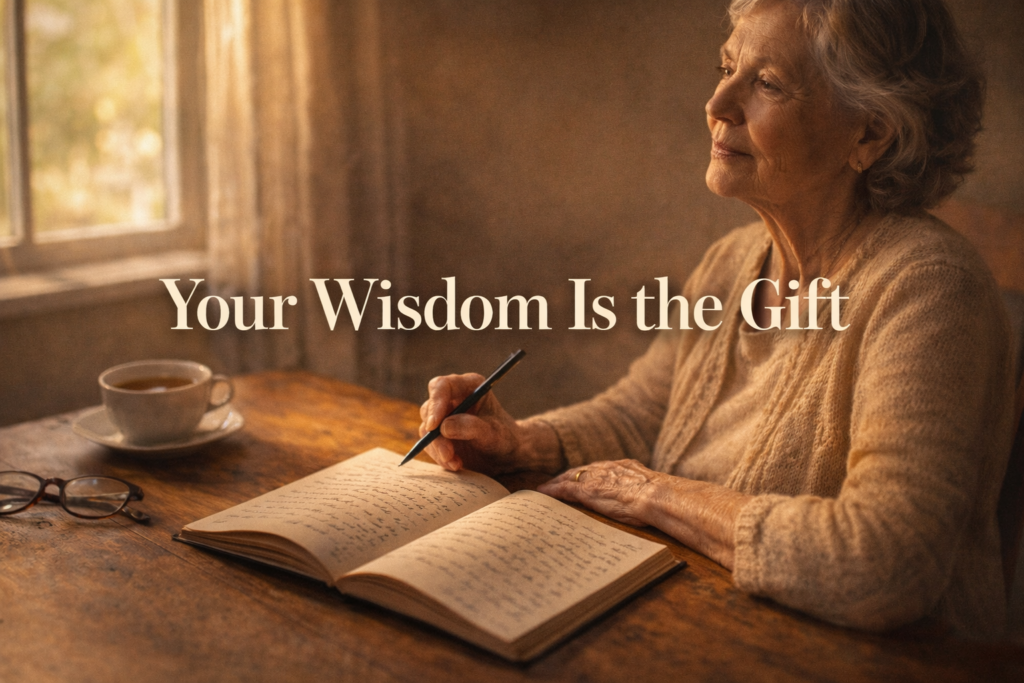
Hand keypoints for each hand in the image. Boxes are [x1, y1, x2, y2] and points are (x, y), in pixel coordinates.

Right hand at [418, 373, 522, 473]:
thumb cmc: (504, 437)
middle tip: (447, 453)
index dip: (435, 403)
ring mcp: (444, 416)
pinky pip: (429, 444)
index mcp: (468, 386)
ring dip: (438, 449)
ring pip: (426, 429)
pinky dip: (440, 456)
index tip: (434, 425)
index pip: (442, 386)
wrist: (506, 454)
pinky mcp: (439, 434)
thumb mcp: (493, 433)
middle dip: (436, 435)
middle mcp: (453, 397)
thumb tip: (444, 427)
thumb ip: (472, 427)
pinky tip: (456, 464)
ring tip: (456, 463)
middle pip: (429, 409)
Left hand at [540, 460, 749, 568]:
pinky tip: (543, 495)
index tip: (578, 478)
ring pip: (571, 476)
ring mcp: (599, 478)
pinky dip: (553, 491)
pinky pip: (566, 488)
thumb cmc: (668, 501)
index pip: (602, 469)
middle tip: (552, 483)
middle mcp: (610, 468)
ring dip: (557, 483)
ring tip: (544, 490)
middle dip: (568, 475)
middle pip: (583, 469)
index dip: (588, 474)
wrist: (664, 498)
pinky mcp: (590, 490)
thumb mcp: (655, 492)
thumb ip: (649, 496)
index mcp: (627, 467)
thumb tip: (660, 507)